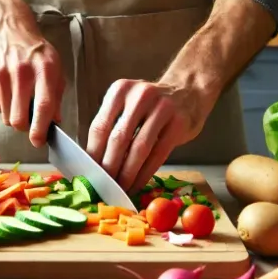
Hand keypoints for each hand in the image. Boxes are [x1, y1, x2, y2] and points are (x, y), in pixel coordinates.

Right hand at [0, 3, 65, 146]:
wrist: (4, 25)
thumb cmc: (33, 49)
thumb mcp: (53, 65)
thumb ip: (56, 94)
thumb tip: (54, 122)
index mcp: (44, 69)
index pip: (43, 106)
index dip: (41, 129)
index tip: (39, 141)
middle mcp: (21, 72)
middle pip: (19, 119)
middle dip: (25, 128)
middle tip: (29, 123)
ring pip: (6, 117)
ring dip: (14, 115)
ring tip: (18, 97)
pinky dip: (2, 104)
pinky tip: (6, 87)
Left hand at [86, 79, 215, 192]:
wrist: (188, 91)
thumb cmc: (151, 105)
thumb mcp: (128, 105)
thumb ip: (112, 126)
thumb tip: (93, 162)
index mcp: (120, 90)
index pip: (100, 126)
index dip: (93, 154)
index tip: (89, 173)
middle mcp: (140, 95)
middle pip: (118, 138)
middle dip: (109, 167)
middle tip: (103, 186)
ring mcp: (162, 108)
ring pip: (139, 148)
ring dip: (127, 173)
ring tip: (120, 188)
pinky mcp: (179, 123)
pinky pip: (158, 154)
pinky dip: (145, 173)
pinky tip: (138, 184)